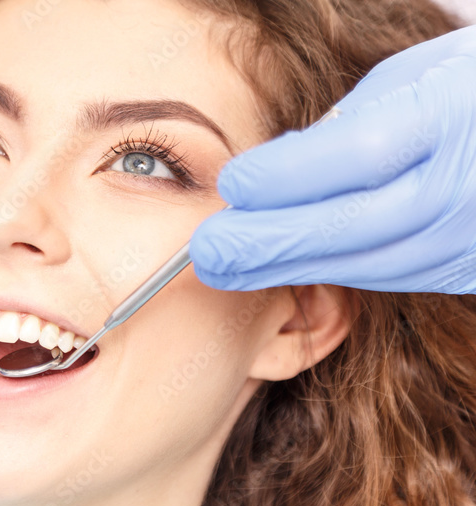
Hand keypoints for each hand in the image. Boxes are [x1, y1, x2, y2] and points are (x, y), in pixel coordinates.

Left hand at [191, 25, 475, 292]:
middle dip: (268, 242)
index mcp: (450, 116)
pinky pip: (387, 275)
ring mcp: (469, 236)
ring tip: (225, 270)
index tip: (231, 185)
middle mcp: (465, 185)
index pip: (359, 155)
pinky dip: (328, 271)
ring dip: (287, 268)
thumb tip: (270, 173)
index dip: (288, 176)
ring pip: (365, 264)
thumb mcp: (408, 79)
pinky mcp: (466, 268)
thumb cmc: (461, 89)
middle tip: (206, 252)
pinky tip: (280, 269)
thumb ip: (342, 127)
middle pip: (353, 225)